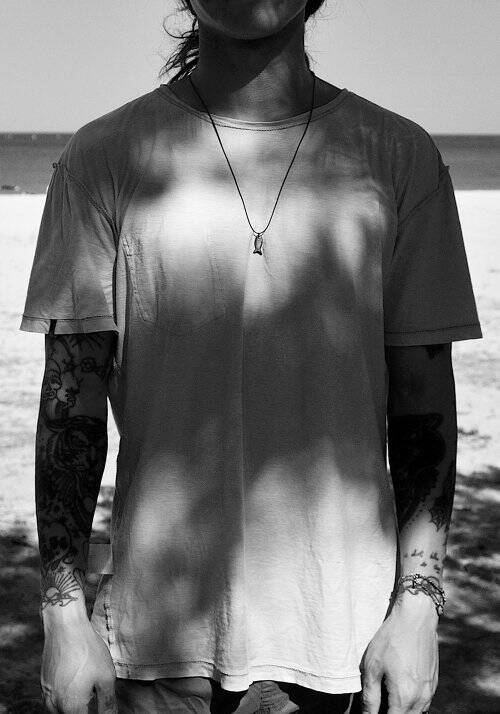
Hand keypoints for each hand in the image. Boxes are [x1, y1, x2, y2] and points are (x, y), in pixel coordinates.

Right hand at [41, 617, 116, 712]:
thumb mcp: (106, 677)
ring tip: (89, 689)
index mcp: (71, 707)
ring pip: (62, 710)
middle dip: (84, 710)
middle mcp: (54, 704)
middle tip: (95, 693)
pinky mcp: (44, 684)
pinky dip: (67, 697)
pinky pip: (55, 699)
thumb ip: (108, 704)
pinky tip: (77, 681)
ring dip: (75, 706)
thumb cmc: (87, 650)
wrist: (65, 627)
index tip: (100, 706)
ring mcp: (46, 694)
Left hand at [360, 593, 438, 712]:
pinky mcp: (434, 682)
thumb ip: (370, 696)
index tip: (371, 713)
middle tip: (379, 705)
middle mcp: (421, 699)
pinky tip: (401, 693)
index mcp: (404, 697)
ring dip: (403, 711)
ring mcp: (430, 691)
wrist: (416, 618)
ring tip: (388, 701)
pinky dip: (412, 705)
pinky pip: (424, 703)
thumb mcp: (373, 666)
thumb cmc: (391, 639)